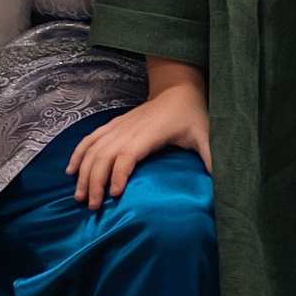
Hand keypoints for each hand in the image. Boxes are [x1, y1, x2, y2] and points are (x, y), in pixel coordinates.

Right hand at [67, 71, 209, 210]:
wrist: (177, 89)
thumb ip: (211, 159)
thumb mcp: (205, 136)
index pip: (127, 155)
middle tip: (93, 207)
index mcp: (148, 134)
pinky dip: (77, 155)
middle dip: (94, 182)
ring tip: (78, 197)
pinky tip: (70, 171)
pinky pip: (90, 140)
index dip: (119, 174)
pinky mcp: (113, 126)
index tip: (114, 196)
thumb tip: (224, 185)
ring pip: (93, 150)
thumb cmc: (191, 114)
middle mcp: (128, 130)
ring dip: (83, 173)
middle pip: (103, 156)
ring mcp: (118, 127)